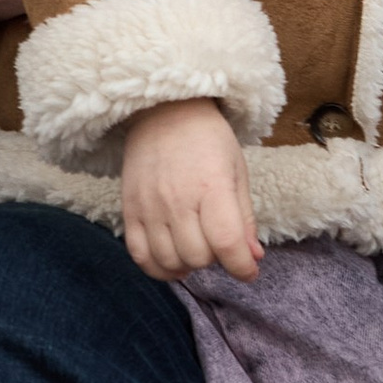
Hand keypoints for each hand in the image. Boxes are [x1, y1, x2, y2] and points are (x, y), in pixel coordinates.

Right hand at [120, 98, 262, 282]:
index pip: (226, 242)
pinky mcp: (129, 209)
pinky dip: (157, 268)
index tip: (248, 271)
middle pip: (198, 257)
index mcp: (211, 186)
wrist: (164, 112)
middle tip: (218, 244)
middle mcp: (177, 199)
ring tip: (196, 250)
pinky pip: (139, 255)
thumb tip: (252, 258)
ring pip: (169, 261)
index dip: (241, 267)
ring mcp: (149, 206)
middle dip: (215, 259)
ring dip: (188, 265)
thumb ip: (244, 218)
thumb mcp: (236, 171)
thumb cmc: (207, 139)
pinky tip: (172, 262)